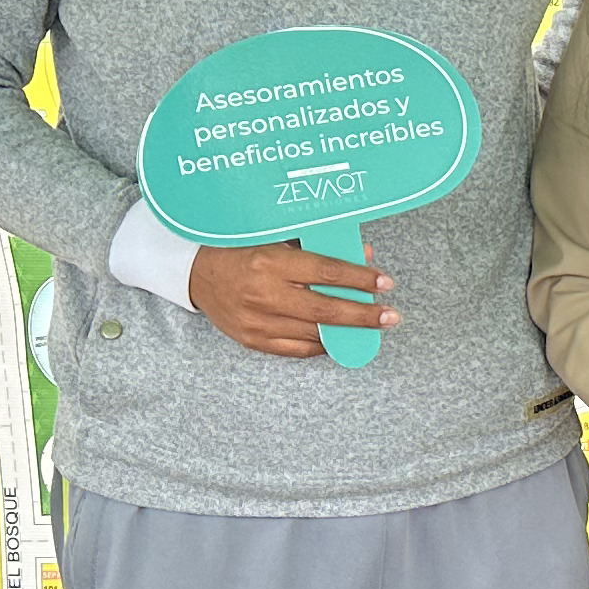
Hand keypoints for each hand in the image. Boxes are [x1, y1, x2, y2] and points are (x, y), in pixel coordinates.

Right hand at [190, 241, 393, 358]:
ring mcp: (258, 322)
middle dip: (363, 314)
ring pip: (315, 333)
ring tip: (371, 327)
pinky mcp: (253, 341)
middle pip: (326, 309)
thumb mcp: (277, 239)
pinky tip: (341, 339)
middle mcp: (264, 295)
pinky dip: (323, 345)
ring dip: (348, 332)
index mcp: (269, 263)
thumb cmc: (240, 251)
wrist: (197, 275)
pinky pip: (298, 349)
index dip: (359, 279)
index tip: (384, 282)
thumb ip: (319, 247)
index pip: (326, 272)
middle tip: (391, 316)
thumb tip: (363, 256)